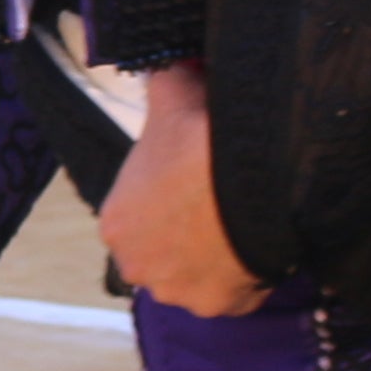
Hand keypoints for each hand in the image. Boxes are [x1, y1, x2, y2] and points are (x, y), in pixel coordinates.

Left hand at [96, 66, 268, 319]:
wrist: (254, 174)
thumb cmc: (202, 135)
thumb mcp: (171, 93)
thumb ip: (159, 83)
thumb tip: (161, 64)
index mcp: (115, 222)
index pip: (135, 216)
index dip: (164, 200)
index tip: (191, 186)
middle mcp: (137, 266)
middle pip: (160, 253)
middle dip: (182, 237)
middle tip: (216, 208)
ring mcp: (178, 291)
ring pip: (194, 276)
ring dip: (211, 260)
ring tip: (238, 226)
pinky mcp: (219, 306)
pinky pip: (231, 293)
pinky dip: (243, 277)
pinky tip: (254, 247)